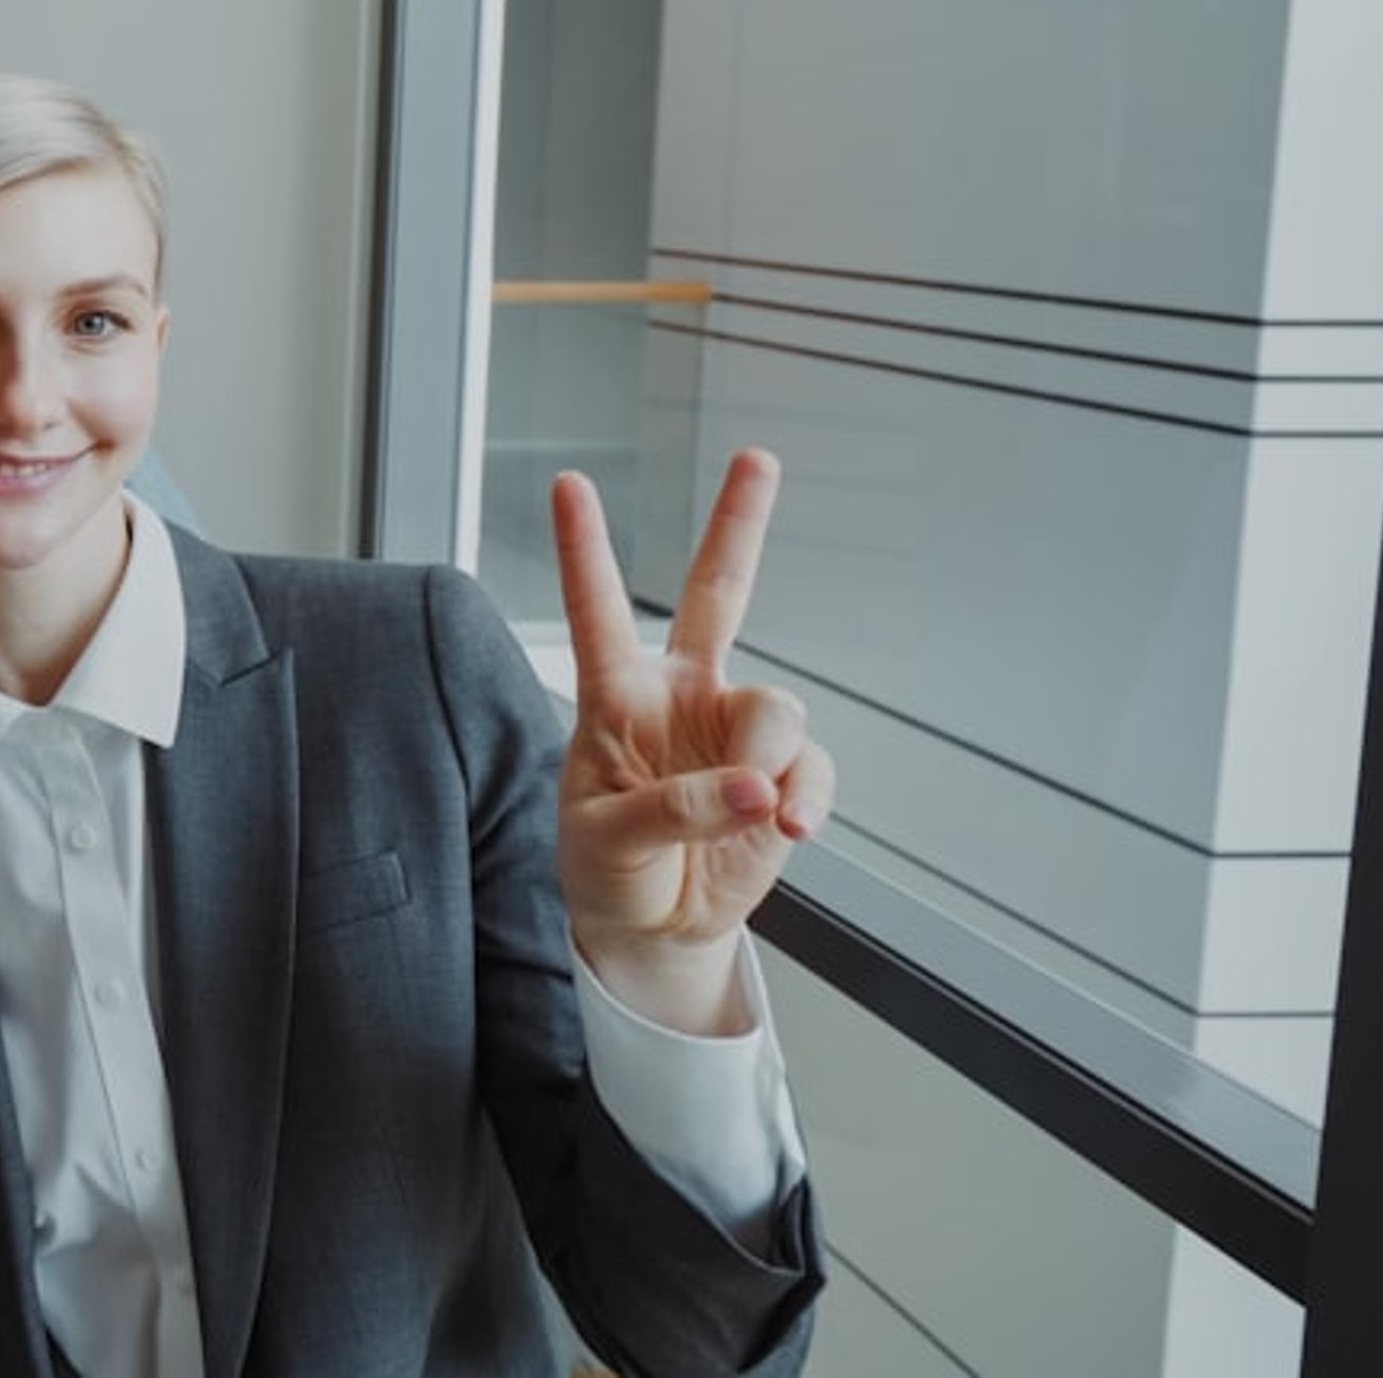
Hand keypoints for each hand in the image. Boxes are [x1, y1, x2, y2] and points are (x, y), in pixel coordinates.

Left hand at [551, 449, 837, 1032]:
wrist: (654, 925)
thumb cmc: (607, 868)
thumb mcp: (608, 841)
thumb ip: (674, 809)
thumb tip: (759, 788)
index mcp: (616, 697)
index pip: (598, 613)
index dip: (585, 550)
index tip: (568, 484)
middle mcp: (681, 695)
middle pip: (719, 594)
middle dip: (740, 524)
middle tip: (759, 457)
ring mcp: (736, 731)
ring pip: (776, 709)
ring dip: (770, 760)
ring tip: (760, 812)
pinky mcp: (785, 776)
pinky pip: (814, 769)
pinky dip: (810, 798)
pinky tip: (791, 826)